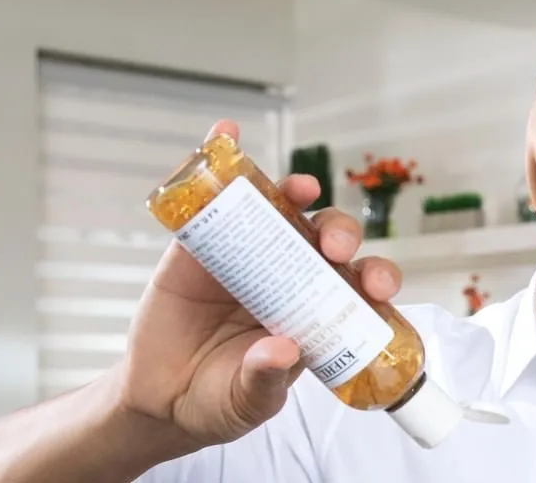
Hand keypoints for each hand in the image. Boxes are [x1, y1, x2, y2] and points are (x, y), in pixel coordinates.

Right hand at [117, 119, 402, 450]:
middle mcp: (293, 274)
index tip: (376, 286)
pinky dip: (224, 159)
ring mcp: (251, 252)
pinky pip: (218, 197)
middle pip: (328, 239)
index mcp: (318, 311)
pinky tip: (224, 134)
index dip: (376, 277)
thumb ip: (263, 381)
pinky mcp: (205, 242)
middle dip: (341, 233)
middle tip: (333, 247)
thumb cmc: (217, 399)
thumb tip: (284, 351)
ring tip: (299, 189)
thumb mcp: (245, 402)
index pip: (359, 285)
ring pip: (284, 210)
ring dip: (297, 191)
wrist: (159, 398)